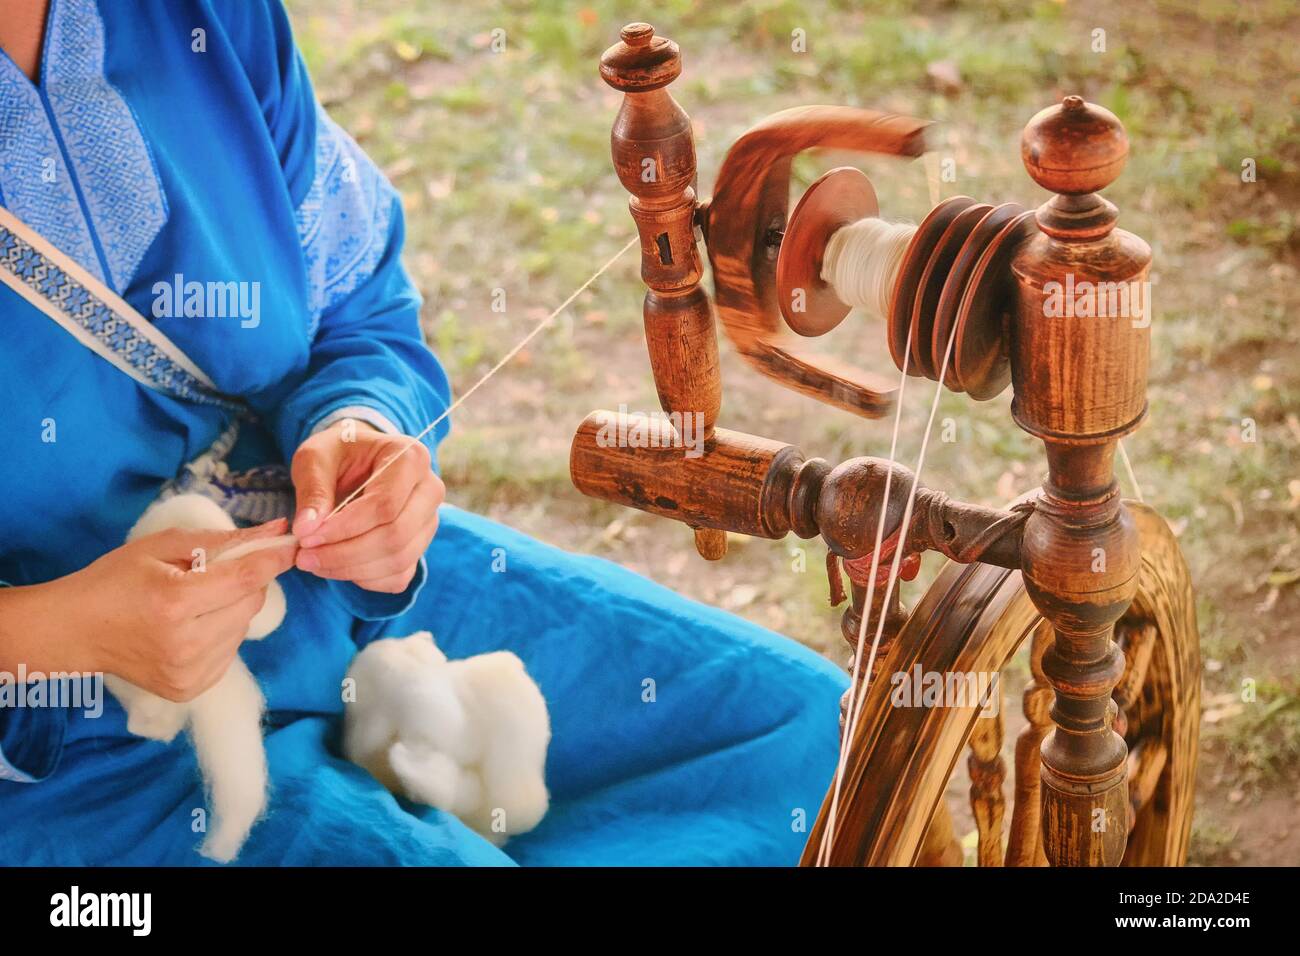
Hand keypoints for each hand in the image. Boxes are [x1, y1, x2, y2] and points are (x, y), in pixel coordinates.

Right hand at [0, 520, 296, 701]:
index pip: (245, 579)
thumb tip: (274, 529)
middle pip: (251, 603)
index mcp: (175, 603)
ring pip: (244, 628)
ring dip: (234, 608)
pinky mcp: (189, 690)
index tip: (292, 543)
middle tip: (221, 572)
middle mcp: (186, 644)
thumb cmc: (114, 581)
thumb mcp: (161, 547)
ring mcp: (189, 673)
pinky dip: (222, 633)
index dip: (273, 558)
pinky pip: (230, 651)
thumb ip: (221, 540)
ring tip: (198, 601)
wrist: (74, 632)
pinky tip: (193, 626)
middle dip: (247, 581)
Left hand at [290, 419, 443, 593]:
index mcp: (410, 458)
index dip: (344, 528)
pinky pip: (398, 576)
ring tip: (314, 561)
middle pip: (396, 536)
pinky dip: (365, 579)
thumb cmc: (338, 453)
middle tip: (304, 556)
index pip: (385, 505)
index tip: (307, 537)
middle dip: (346, 553)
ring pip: (398, 560)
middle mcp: (429, 490)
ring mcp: (428, 522)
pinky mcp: (420, 546)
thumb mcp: (315, 458)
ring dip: (351, 569)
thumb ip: (312, 490)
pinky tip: (338, 565)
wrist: (357, 460)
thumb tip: (307, 530)